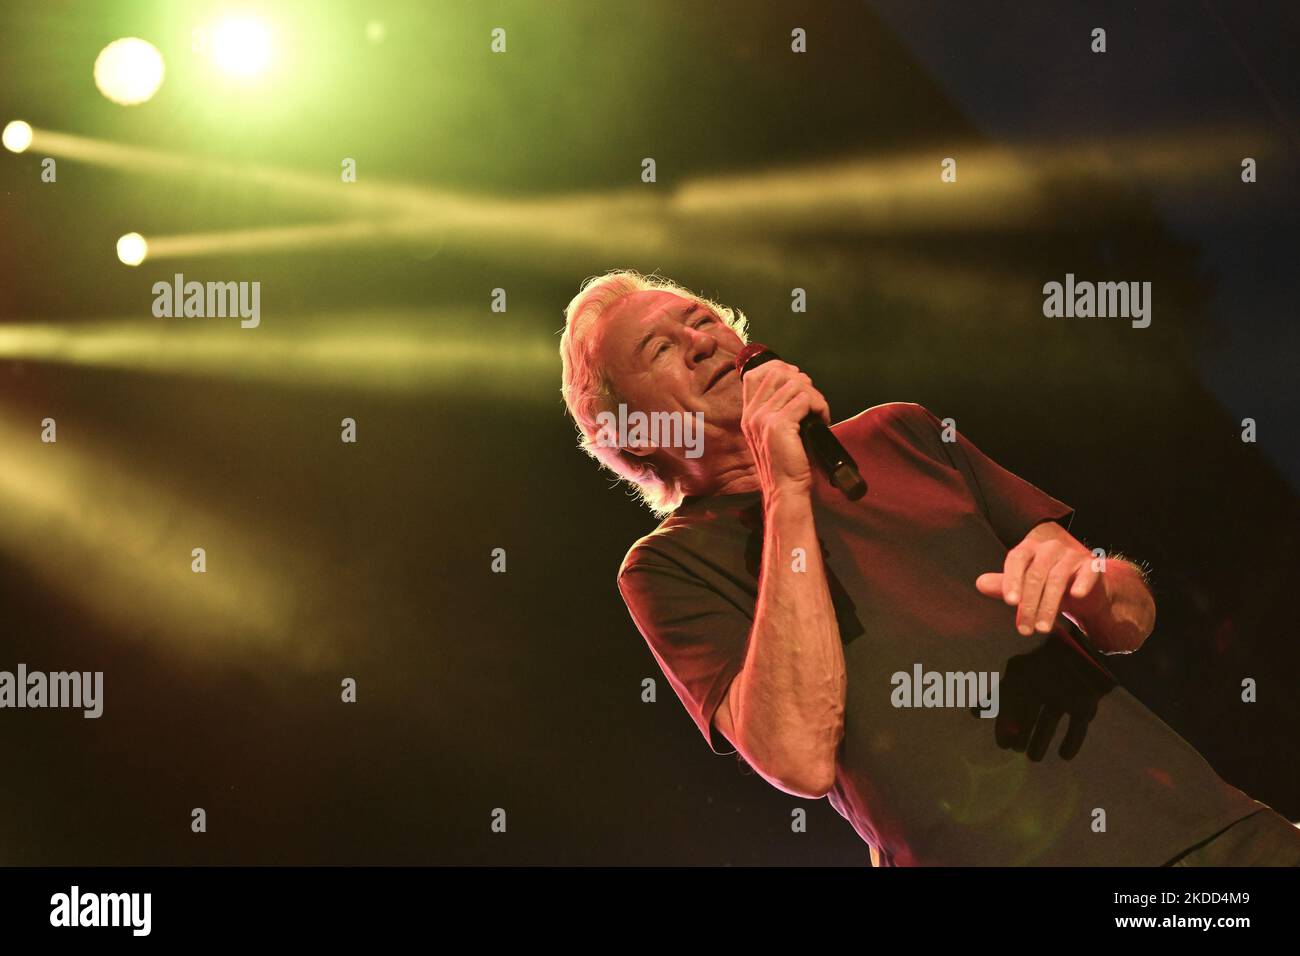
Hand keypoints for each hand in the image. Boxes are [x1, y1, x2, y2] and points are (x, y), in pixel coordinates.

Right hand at [740, 359, 830, 499]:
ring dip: (814, 395)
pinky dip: (819, 406)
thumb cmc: (786, 465)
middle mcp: (752, 414)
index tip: (797, 379)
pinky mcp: (779, 425)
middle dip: (801, 380)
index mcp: (749, 415)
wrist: (785, 490)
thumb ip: (777, 411)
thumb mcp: (775, 435)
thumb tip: (797, 385)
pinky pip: (804, 400)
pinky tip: (823, 419)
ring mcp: (763, 418)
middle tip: (813, 400)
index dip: (778, 369)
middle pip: (776, 373)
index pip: (755, 375)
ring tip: (820, 412)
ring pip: (794, 385)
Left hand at [975, 521, 1101, 636]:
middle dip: (1029, 604)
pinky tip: (1076, 595)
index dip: (1012, 580)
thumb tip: (979, 584)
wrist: (1086, 590)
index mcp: (1030, 548)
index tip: (1010, 603)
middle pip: (1036, 574)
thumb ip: (1004, 585)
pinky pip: (1088, 572)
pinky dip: (1082, 583)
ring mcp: (1072, 555)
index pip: (1017, 559)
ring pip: (1057, 578)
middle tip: (1024, 629)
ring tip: (1042, 628)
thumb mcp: (1025, 588)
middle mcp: (1050, 547)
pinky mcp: (1093, 565)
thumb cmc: (1049, 587)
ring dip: (1049, 606)